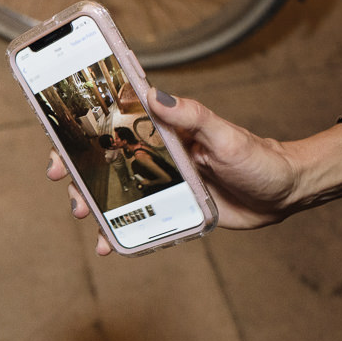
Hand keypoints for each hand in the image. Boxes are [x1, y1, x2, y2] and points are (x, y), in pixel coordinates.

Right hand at [48, 87, 341, 254]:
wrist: (282, 194)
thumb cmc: (257, 157)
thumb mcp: (224, 134)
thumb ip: (191, 116)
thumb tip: (156, 95)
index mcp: (161, 133)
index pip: (111, 126)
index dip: (79, 134)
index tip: (58, 145)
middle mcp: (153, 157)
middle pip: (102, 163)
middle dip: (76, 175)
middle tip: (64, 185)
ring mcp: (158, 185)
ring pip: (114, 194)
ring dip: (93, 206)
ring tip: (86, 218)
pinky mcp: (168, 210)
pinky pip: (136, 222)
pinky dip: (119, 234)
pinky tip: (108, 245)